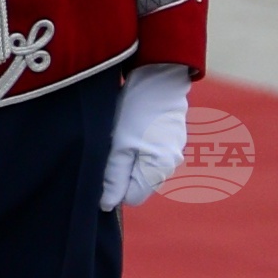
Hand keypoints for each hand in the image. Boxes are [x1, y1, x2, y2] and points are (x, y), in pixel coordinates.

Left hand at [101, 64, 191, 210]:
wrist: (159, 72)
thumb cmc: (137, 108)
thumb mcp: (119, 143)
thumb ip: (113, 177)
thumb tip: (106, 205)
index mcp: (160, 169)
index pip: (131, 197)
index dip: (113, 184)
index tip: (104, 162)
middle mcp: (171, 163)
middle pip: (137, 181)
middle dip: (121, 168)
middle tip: (112, 143)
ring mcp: (173, 148)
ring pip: (141, 164)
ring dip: (128, 154)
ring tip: (122, 130)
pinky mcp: (170, 134)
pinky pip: (148, 149)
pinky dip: (137, 142)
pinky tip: (132, 122)